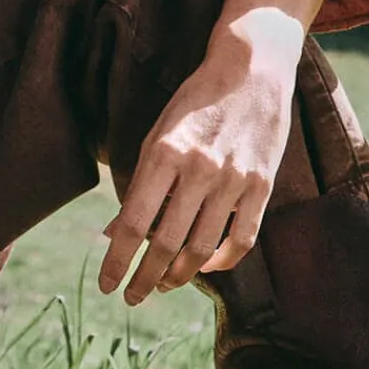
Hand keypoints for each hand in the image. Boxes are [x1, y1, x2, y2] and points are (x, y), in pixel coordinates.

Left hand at [98, 10, 300, 304]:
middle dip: (144, 278)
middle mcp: (199, 170)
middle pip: (165, 243)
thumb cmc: (194, 103)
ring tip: (163, 284)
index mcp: (164, 154)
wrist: (251, 71)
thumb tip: (115, 232)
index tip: (108, 284)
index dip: (117, 260)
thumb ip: (140, 182)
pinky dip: (221, 261)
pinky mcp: (261, 186)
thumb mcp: (157, 134)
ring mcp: (234, 180)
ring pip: (202, 248)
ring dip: (179, 275)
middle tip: (132, 297)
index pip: (133, 223)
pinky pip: (241, 239)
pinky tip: (205, 267)